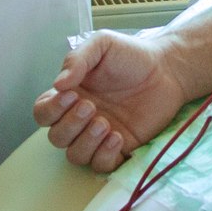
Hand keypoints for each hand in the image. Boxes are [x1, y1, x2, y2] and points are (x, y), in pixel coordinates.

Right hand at [34, 30, 188, 171]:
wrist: (168, 69)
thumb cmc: (131, 55)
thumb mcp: (102, 45)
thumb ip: (77, 59)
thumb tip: (57, 84)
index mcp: (70, 95)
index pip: (43, 113)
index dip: (51, 110)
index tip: (72, 95)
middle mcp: (80, 119)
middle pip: (56, 138)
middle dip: (70, 125)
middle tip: (92, 107)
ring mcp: (99, 136)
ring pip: (75, 155)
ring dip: (86, 142)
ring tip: (106, 124)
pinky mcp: (120, 148)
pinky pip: (101, 165)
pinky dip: (104, 155)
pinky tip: (117, 137)